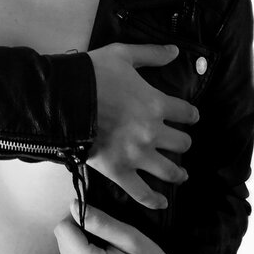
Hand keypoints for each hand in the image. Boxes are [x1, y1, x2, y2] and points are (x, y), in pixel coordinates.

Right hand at [88, 43, 197, 208]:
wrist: (64, 98)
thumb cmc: (93, 74)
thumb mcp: (122, 54)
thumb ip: (151, 54)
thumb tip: (175, 51)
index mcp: (156, 103)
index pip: (186, 113)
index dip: (189, 114)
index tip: (188, 116)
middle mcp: (152, 132)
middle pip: (182, 143)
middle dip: (182, 141)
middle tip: (178, 141)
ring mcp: (137, 155)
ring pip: (170, 171)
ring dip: (178, 172)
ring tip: (180, 174)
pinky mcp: (119, 172)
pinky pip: (142, 193)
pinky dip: (154, 200)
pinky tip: (162, 202)